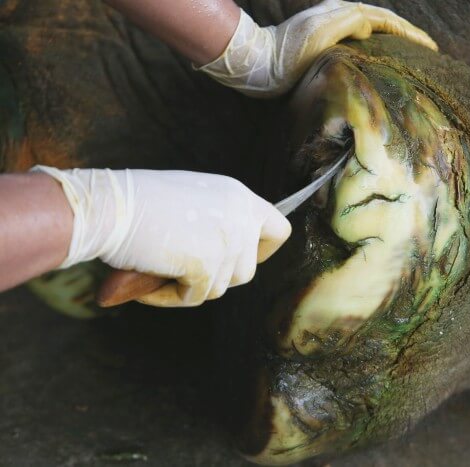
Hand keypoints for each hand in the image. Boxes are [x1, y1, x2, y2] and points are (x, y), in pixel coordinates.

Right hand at [33, 166, 290, 306]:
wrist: (108, 205)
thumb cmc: (135, 203)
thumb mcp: (192, 201)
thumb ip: (217, 222)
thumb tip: (225, 261)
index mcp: (238, 196)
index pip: (278, 231)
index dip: (261, 252)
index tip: (235, 259)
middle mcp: (240, 216)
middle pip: (246, 271)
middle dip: (216, 277)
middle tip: (182, 269)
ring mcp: (228, 241)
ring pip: (220, 288)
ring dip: (191, 287)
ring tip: (159, 270)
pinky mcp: (208, 264)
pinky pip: (195, 298)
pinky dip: (169, 296)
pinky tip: (147, 279)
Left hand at [198, 0, 437, 96]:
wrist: (259, 64)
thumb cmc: (287, 52)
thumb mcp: (319, 33)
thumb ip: (349, 22)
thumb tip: (370, 27)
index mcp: (343, 12)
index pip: (386, 20)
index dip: (410, 33)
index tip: (431, 47)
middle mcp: (340, 16)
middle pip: (383, 22)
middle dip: (408, 35)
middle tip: (429, 49)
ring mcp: (333, 28)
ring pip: (374, 29)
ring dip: (395, 39)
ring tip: (413, 52)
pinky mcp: (325, 42)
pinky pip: (361, 40)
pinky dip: (378, 46)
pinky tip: (382, 57)